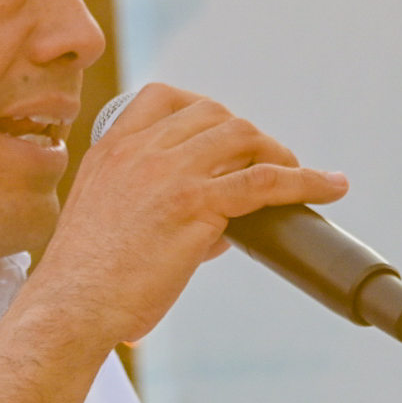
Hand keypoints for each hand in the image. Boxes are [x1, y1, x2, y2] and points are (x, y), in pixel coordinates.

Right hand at [26, 83, 347, 347]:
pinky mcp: (194, 204)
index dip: (202, 108)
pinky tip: (330, 187)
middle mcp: (139, 151)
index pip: (162, 97)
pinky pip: (264, 180)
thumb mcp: (106, 223)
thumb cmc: (86, 282)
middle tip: (266, 163)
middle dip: (246, 134)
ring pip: (242, 136)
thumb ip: (152, 210)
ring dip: (275, 152)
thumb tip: (220, 230)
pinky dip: (304, 180)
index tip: (220, 132)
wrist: (71, 304)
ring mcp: (168, 173)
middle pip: (213, 113)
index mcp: (110, 150)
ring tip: (295, 174)